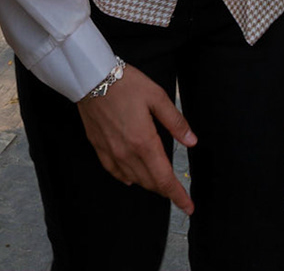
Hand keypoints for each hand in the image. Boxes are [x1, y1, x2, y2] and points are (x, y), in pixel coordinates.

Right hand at [77, 66, 196, 213]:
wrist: (91, 77)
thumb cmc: (126, 83)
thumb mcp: (157, 97)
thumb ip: (175, 122)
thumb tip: (192, 141)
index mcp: (144, 141)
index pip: (164, 178)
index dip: (178, 195)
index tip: (188, 206)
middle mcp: (126, 152)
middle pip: (150, 182)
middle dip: (166, 190)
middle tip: (178, 193)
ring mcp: (111, 152)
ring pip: (133, 178)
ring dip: (149, 184)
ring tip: (160, 184)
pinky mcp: (98, 147)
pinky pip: (114, 171)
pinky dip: (126, 178)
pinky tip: (132, 179)